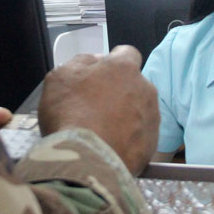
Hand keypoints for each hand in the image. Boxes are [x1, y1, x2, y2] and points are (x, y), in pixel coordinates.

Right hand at [37, 45, 159, 174]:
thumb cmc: (70, 112)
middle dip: (120, 90)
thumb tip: (95, 61)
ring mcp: (152, 117)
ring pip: (140, 109)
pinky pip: (140, 135)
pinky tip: (110, 145)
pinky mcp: (152, 144)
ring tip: (103, 130)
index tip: (100, 74)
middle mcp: (145, 88)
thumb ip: (81, 62)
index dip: (113, 62)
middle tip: (97, 105)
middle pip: (135, 83)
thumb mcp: (61, 76)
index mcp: (123, 68)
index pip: (127, 53)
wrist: (86, 159)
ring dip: (126, 114)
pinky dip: (129, 138)